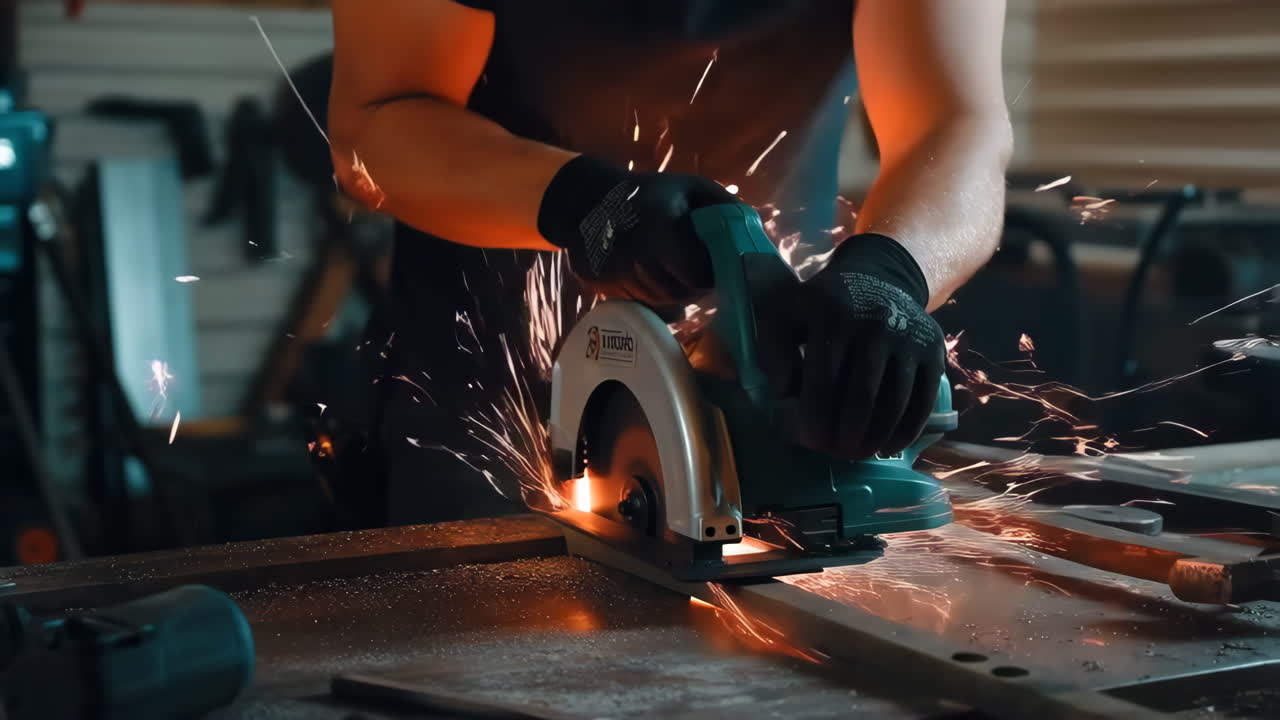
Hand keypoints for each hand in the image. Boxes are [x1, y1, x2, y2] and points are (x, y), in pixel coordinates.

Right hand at [538, 155, 736, 309]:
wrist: (587, 199)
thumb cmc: (649, 193)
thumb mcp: (689, 188)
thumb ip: (723, 206)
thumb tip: (754, 230)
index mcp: (658, 233)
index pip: (696, 277)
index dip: (708, 275)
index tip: (711, 266)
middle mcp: (634, 259)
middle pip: (677, 294)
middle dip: (691, 286)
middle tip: (694, 270)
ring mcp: (614, 276)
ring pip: (657, 302)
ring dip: (670, 292)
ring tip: (671, 270)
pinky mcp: (600, 287)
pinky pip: (636, 302)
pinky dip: (648, 293)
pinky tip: (650, 273)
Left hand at [787, 234, 945, 459]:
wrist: (880, 277)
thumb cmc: (823, 306)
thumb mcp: (786, 314)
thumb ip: (773, 351)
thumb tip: (784, 396)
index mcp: (832, 315)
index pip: (824, 381)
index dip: (817, 419)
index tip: (812, 444)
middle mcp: (875, 323)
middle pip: (861, 397)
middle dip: (847, 436)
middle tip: (836, 454)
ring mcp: (908, 338)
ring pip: (894, 404)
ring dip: (875, 439)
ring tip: (858, 454)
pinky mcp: (933, 350)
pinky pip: (922, 401)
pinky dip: (905, 431)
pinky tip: (888, 447)